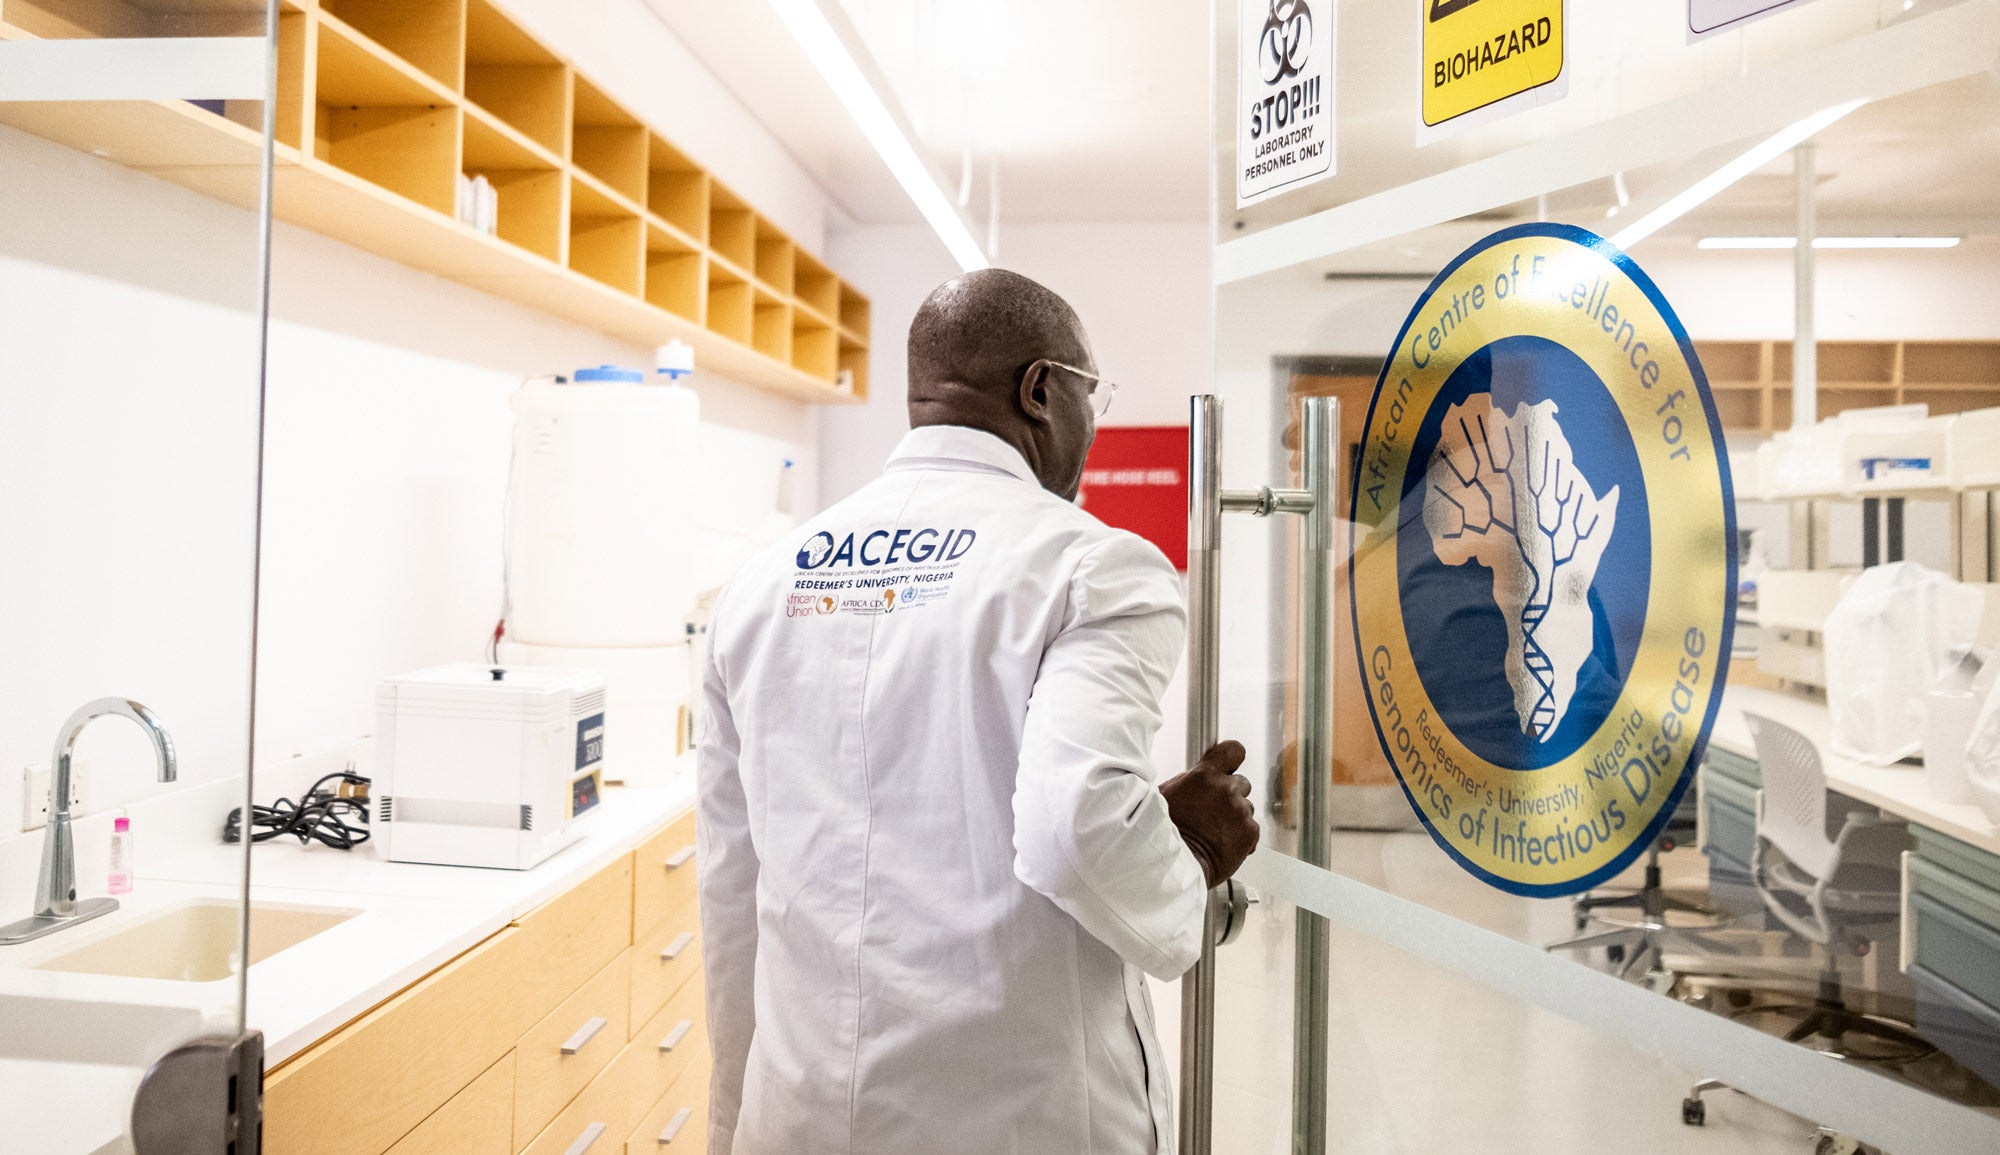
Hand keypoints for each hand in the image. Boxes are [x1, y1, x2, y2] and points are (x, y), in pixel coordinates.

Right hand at [1160, 740, 1258, 887]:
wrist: (1174, 864)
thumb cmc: (1164, 834)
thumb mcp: (1167, 795)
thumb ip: (1189, 782)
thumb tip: (1195, 780)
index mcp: (1204, 776)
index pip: (1232, 751)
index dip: (1232, 757)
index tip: (1231, 762)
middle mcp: (1226, 790)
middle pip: (1241, 784)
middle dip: (1230, 795)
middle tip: (1213, 812)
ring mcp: (1240, 811)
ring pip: (1246, 809)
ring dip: (1235, 818)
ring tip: (1215, 832)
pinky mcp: (1250, 833)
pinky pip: (1251, 830)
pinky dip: (1242, 837)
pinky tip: (1223, 843)